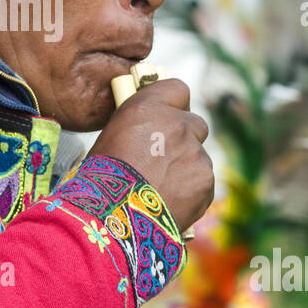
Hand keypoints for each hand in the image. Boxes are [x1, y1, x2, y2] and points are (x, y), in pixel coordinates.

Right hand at [88, 78, 213, 233]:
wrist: (113, 219)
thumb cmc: (102, 179)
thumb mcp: (111, 137)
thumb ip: (139, 126)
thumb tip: (150, 129)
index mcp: (148, 108)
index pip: (177, 89)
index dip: (173, 105)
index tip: (166, 117)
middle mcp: (177, 125)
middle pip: (195, 124)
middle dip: (184, 139)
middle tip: (164, 160)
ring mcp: (196, 153)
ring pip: (198, 156)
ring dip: (186, 168)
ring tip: (160, 189)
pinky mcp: (206, 181)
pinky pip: (203, 182)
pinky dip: (191, 192)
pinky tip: (169, 202)